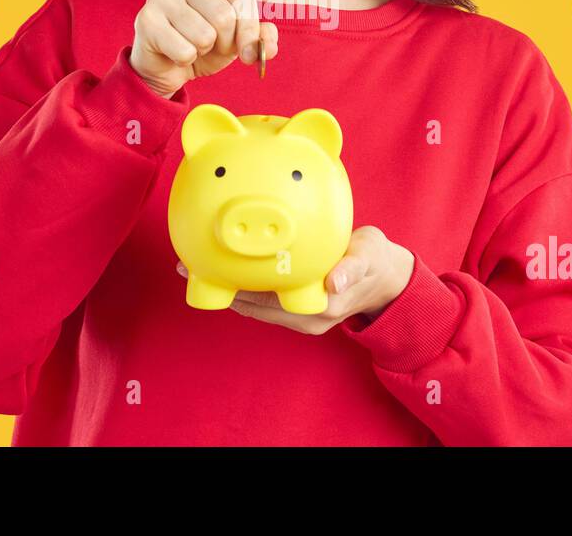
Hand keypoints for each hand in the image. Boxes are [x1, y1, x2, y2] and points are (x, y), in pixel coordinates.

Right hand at [129, 0, 279, 98]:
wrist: (165, 64)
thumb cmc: (204, 42)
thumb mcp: (237, 37)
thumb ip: (260, 37)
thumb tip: (268, 44)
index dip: (249, 27)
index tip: (245, 46)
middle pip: (224, 16)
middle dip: (226, 42)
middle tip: (212, 45)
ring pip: (205, 36)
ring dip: (204, 51)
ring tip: (192, 45)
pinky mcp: (146, 20)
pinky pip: (185, 51)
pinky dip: (186, 60)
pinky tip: (175, 52)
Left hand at [175, 226, 415, 334]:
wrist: (384, 278)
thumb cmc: (374, 260)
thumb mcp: (370, 254)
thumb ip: (353, 265)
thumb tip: (335, 281)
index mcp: (322, 306)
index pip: (269, 300)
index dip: (238, 290)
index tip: (211, 274)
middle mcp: (306, 318)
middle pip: (253, 306)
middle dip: (221, 288)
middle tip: (187, 266)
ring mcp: (299, 317)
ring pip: (254, 305)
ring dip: (226, 288)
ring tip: (194, 267)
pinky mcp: (295, 311)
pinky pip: (262, 300)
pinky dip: (242, 286)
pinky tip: (223, 268)